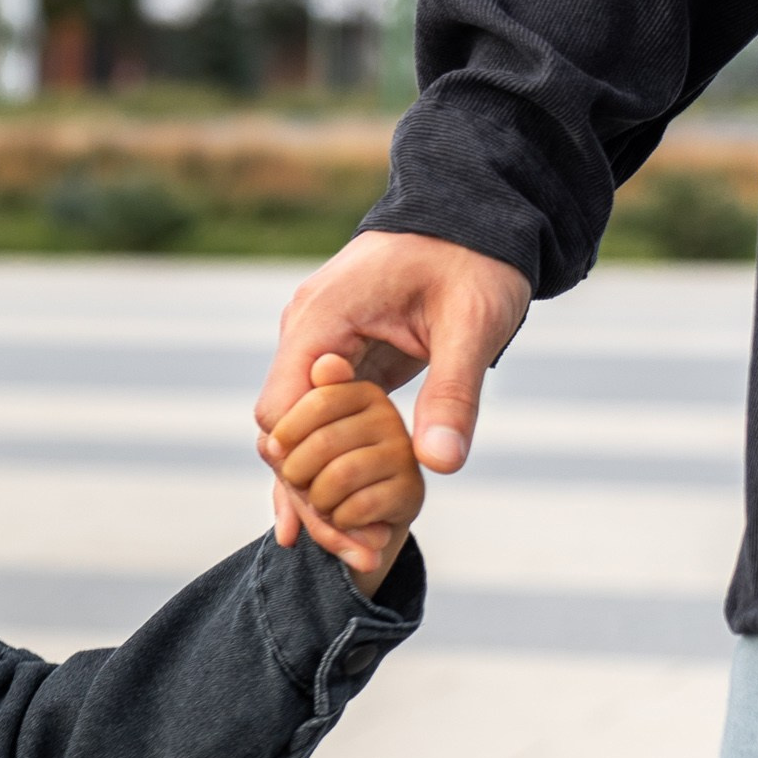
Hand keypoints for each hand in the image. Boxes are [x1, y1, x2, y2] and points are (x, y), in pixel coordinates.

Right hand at [253, 229, 528, 543]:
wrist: (477, 208)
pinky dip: (330, 464)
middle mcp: (305, 332)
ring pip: (296, 432)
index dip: (304, 466)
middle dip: (309, 492)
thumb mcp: (474, 322)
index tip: (347, 510)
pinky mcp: (338, 357)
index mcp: (322, 319)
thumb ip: (453, 393)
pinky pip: (321, 419)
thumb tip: (440, 466)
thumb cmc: (476, 255)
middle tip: (352, 549)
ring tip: (351, 548)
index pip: (281, 411)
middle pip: (280, 432)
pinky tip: (330, 521)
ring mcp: (317, 345)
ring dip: (319, 486)